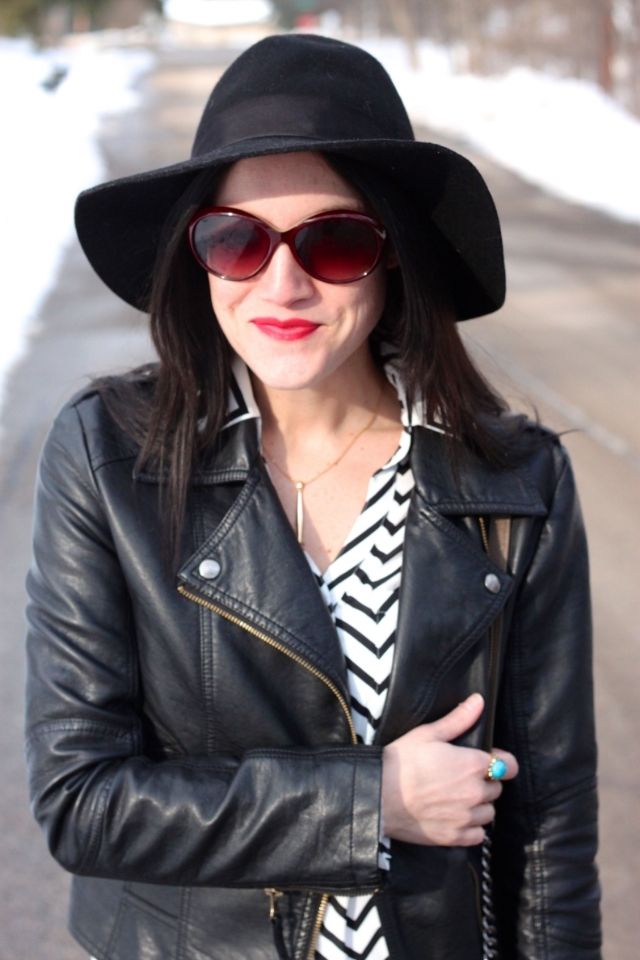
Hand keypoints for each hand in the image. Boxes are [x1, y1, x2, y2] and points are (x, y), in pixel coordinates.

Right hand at [381, 693, 517, 846]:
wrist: (378, 796)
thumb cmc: (401, 761)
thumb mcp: (428, 733)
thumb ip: (459, 719)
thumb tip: (479, 701)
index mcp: (472, 764)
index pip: (508, 766)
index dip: (500, 762)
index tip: (487, 761)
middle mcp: (475, 792)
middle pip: (497, 789)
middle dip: (484, 782)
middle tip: (462, 777)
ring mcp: (466, 817)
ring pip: (489, 813)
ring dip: (479, 805)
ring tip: (457, 798)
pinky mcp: (454, 837)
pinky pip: (478, 835)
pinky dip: (471, 828)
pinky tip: (455, 817)